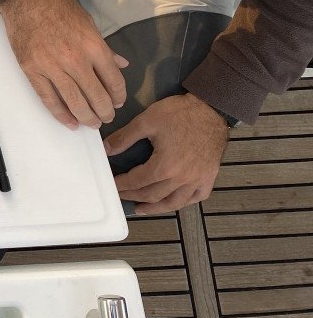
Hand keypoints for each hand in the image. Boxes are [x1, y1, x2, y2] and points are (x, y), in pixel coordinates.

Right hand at [0, 0, 128, 128]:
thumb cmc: (58, 7)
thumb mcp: (88, 22)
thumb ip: (104, 47)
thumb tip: (121, 64)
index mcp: (93, 46)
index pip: (113, 80)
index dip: (119, 95)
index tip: (118, 102)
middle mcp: (75, 59)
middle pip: (96, 96)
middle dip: (105, 111)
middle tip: (106, 117)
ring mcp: (52, 67)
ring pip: (74, 102)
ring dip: (87, 117)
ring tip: (92, 123)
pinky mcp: (32, 71)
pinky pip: (49, 99)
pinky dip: (61, 114)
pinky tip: (70, 122)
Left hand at [105, 94, 229, 213]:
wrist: (211, 110)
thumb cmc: (179, 114)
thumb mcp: (146, 121)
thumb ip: (124, 137)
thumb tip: (107, 149)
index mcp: (164, 167)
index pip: (137, 181)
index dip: (122, 184)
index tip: (112, 184)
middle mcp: (181, 179)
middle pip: (152, 195)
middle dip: (133, 196)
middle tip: (121, 194)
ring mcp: (197, 181)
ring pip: (173, 203)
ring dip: (155, 208)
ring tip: (141, 208)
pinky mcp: (209, 178)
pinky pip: (195, 198)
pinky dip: (182, 203)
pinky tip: (173, 202)